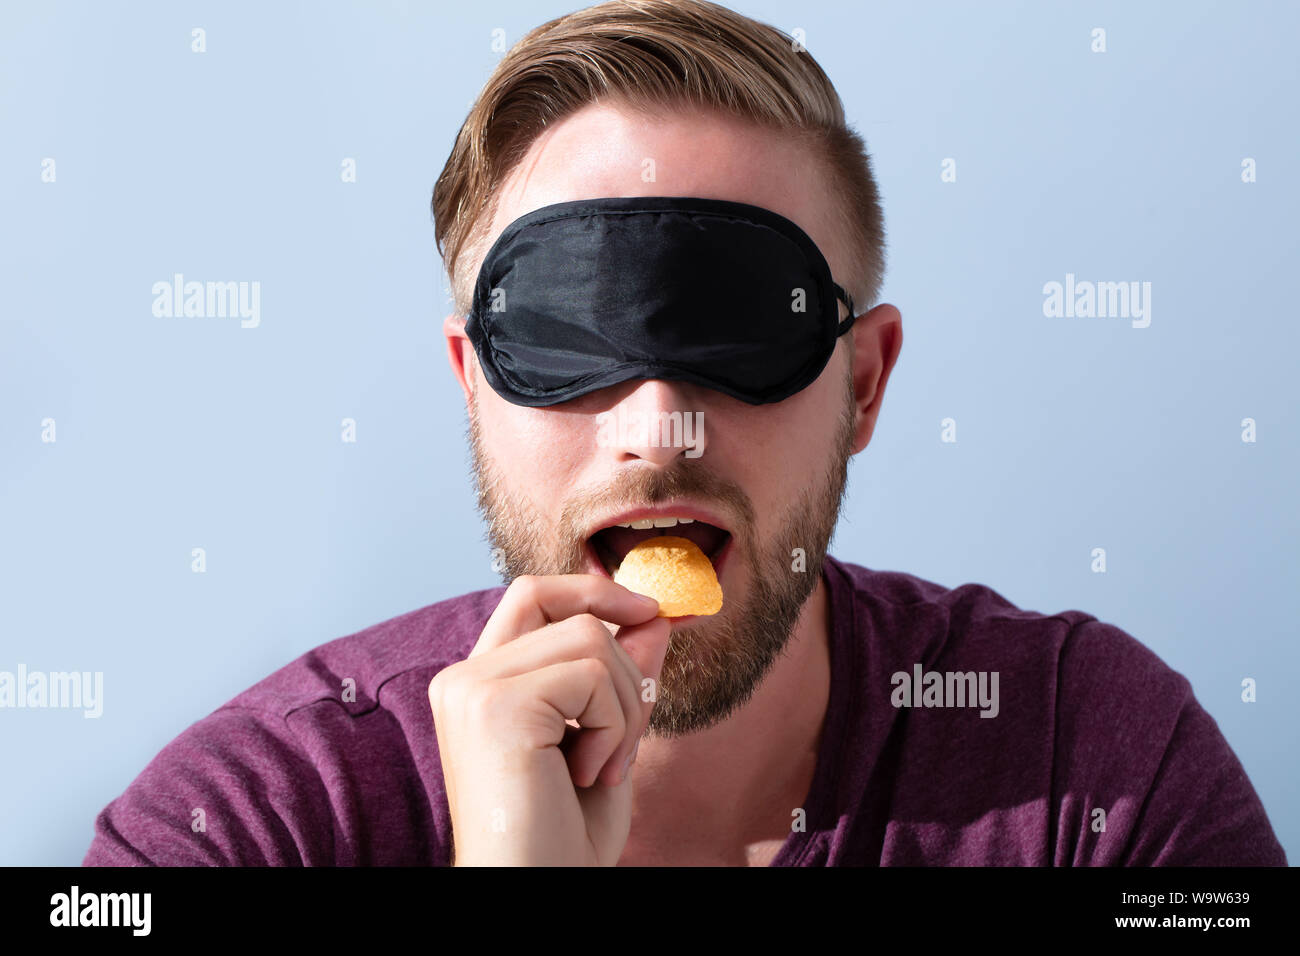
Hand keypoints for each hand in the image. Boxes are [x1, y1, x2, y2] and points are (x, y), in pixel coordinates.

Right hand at [428, 574, 670, 865]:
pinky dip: (614, 727)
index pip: (534, 595)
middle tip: (626, 741)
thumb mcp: (605, 740)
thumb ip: (622, 678)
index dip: (594, 591)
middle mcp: (463, 678)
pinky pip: (593, 675)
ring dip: (624, 707)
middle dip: (627, 669)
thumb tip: (653, 615)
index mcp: (478, 685)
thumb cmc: (563, 838)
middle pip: (571, 611)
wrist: (535, 893)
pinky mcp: (494, 704)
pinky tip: (588, 776)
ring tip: (604, 769)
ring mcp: (473, 688)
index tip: (650, 612)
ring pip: (590, 637)